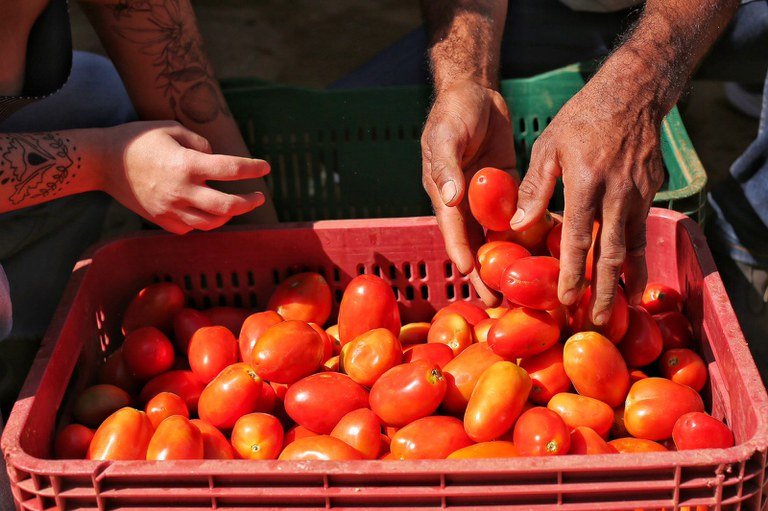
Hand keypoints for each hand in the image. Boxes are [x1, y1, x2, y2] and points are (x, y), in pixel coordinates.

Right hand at [101, 121, 269, 233]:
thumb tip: (216, 157)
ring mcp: (171, 209)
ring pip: (212, 223)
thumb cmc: (139, 140)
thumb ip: (200, 143)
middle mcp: (181, 190)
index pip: (230, 169)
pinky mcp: (162, 221)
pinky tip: (207, 211)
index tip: (265, 167)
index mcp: (187, 164)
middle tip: (259, 197)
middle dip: (249, 202)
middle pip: (227, 206)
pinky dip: (204, 221)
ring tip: (236, 205)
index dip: (252, 169)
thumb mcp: (171, 129)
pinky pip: (192, 228)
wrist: (103, 162)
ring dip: (229, 215)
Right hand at [421, 80, 516, 304]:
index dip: (463, 254)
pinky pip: (519, 215)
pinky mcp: (507, 189)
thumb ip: (445, 167)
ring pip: (498, 236)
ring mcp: (487, 198)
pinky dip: (530, 232)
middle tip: (498, 300)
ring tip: (526, 289)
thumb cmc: (453, 112)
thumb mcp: (444, 136)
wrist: (475, 91)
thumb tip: (451, 199)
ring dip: (511, 260)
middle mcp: (465, 203)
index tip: (473, 276)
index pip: (453, 230)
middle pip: (476, 244)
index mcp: (445, 194)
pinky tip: (548, 250)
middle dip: (486, 272)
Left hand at [510, 74, 664, 323]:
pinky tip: (632, 273)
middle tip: (601, 322)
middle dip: (606, 292)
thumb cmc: (582, 118)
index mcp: (587, 183)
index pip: (577, 239)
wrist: (633, 92)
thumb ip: (535, 189)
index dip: (573, 274)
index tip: (567, 301)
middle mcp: (618, 194)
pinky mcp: (652, 191)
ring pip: (632, 247)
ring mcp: (640, 194)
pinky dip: (636, 256)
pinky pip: (641, 230)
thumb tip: (517, 227)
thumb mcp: (549, 147)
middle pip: (612, 253)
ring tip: (623, 309)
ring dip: (626, 280)